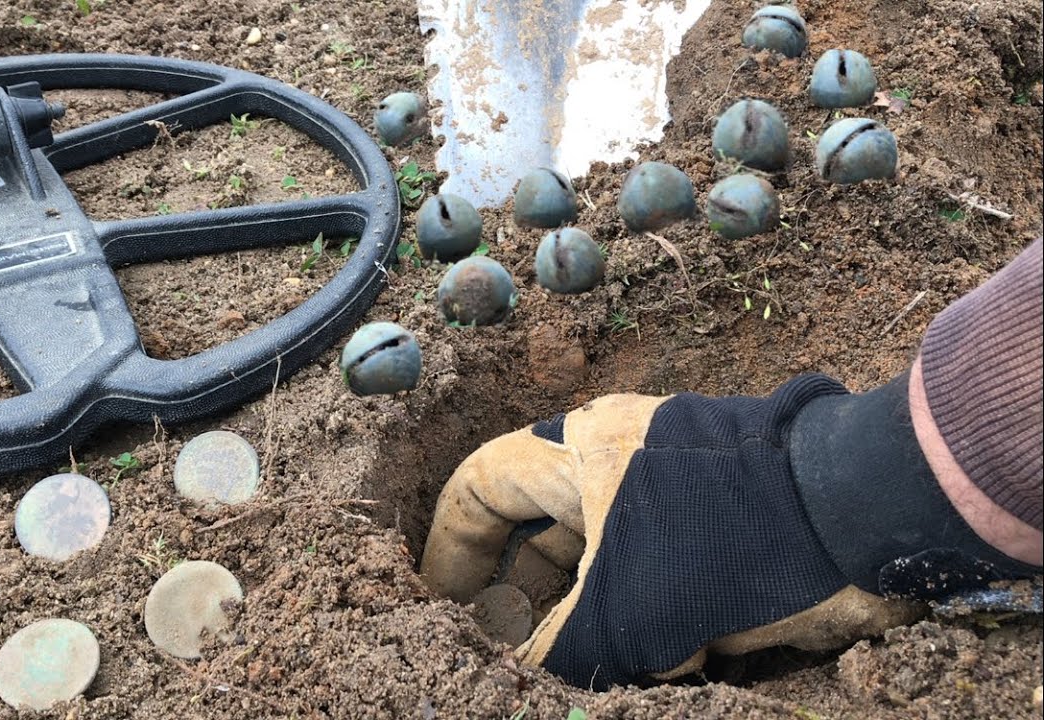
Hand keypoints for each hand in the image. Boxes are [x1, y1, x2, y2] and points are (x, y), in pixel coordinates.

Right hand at [420, 377, 930, 687]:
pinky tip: (648, 661)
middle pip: (534, 526)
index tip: (436, 601)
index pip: (480, 485)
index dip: (448, 545)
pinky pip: (649, 566)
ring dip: (580, 614)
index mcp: (576, 450)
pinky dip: (634, 614)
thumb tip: (521, 674)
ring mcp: (668, 482)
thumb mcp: (622, 612)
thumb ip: (554, 649)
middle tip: (504, 651)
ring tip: (577, 665)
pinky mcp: (713, 516)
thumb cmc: (725, 544)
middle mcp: (615, 454)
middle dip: (517, 595)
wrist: (862, 521)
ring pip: (595, 553)